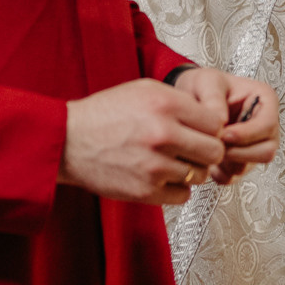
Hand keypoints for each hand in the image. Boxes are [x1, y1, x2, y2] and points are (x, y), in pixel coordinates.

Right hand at [61, 78, 226, 204]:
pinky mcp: (146, 191)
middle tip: (193, 149)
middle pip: (215, 151)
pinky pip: (183, 195)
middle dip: (207, 151)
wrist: (67, 141)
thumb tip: (212, 119)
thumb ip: (181, 101)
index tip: (201, 131)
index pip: (216, 123)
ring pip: (200, 175)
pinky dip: (176, 188)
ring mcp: (155, 165)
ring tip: (170, 161)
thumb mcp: (143, 90)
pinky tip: (161, 176)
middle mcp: (164, 134)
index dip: (211, 128)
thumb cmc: (104, 114)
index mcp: (166, 104)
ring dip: (190, 170)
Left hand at [170, 67, 279, 182]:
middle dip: (239, 153)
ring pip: (252, 165)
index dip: (247, 134)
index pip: (268, 125)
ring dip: (229, 163)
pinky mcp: (242, 160)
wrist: (192, 96)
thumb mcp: (207, 81)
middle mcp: (265, 124)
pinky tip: (208, 160)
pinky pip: (236, 175)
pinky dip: (221, 173)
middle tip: (216, 146)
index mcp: (265, 100)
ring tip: (209, 149)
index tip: (225, 135)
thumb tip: (221, 122)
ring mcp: (256, 144)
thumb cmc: (204, 84)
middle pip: (267, 151)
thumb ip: (213, 99)